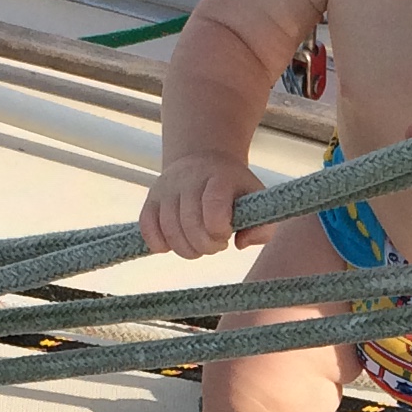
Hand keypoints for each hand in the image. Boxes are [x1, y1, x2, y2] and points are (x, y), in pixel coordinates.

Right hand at [140, 155, 260, 256]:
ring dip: (187, 249)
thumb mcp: (258, 203)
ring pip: (169, 231)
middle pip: (190, 224)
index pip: (214, 208)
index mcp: (220, 177)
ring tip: (199, 244)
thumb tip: (240, 244)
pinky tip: (175, 243)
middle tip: (216, 244)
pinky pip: (148, 228)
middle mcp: (190, 178)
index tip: (227, 234)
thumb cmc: (236, 191)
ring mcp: (167, 188)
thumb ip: (264, 228)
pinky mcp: (151, 199)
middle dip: (206, 246)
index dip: (220, 231)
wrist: (205, 162)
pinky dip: (160, 244)